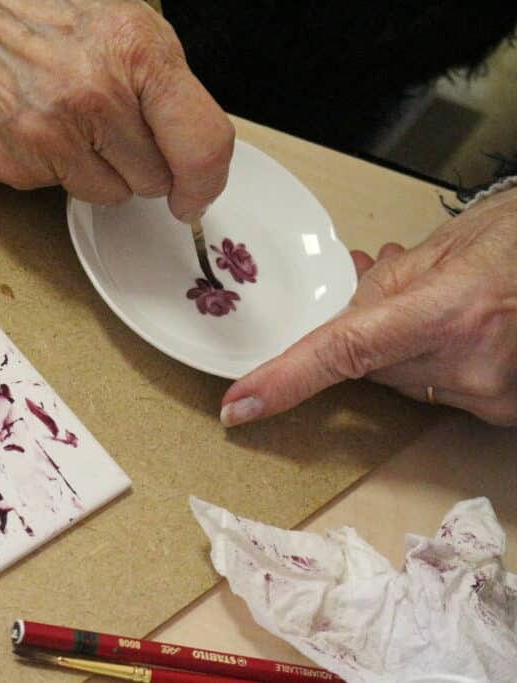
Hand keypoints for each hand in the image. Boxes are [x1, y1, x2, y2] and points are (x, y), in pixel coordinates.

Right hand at [0, 0, 233, 220]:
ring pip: (108, 194)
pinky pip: (54, 191)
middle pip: (154, 179)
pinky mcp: (11, 166)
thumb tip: (193, 152)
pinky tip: (28, 126)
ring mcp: (49, 138)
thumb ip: (163, 85)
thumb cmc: (31, 11)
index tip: (195, 194)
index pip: (202, 144)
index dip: (205, 182)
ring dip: (96, 170)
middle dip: (139, 162)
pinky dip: (48, 168)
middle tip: (106, 124)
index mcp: (135, 52)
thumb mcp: (119, 21)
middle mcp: (95, 98)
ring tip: (63, 120)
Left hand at [221, 186, 516, 426]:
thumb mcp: (450, 247)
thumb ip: (385, 287)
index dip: (285, 380)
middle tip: (405, 298)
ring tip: (451, 307)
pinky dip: (442, 366)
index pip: (343, 352)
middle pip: (375, 370)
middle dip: (374, 338)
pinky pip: (444, 393)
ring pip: (408, 383)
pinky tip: (469, 331)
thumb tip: (340, 314)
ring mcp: (495, 395)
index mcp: (449, 311)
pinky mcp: (508, 412)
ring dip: (411, 351)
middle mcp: (471, 364)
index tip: (239, 406)